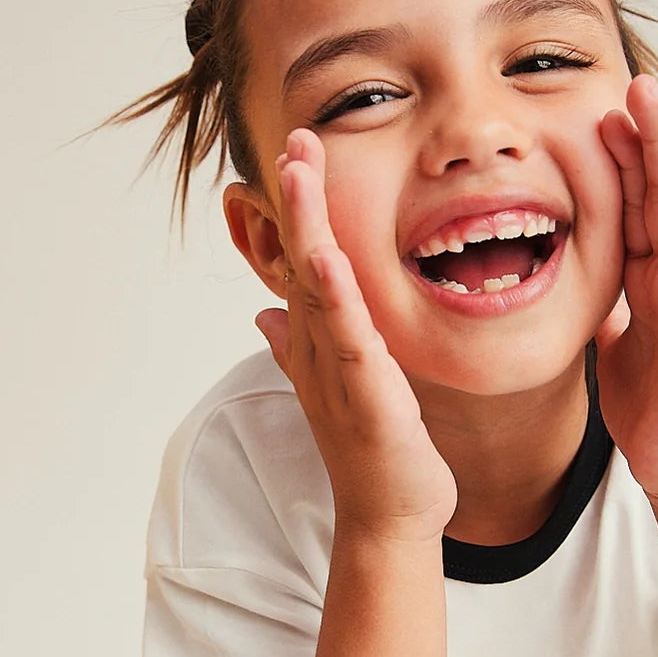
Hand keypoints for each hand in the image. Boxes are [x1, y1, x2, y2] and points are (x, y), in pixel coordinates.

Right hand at [255, 129, 457, 542]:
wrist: (388, 518)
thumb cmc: (375, 456)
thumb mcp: (341, 386)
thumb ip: (303, 344)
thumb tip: (269, 312)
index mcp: (319, 342)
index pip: (304, 261)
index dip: (299, 208)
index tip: (299, 153)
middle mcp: (318, 349)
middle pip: (302, 259)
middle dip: (297, 198)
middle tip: (295, 138)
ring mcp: (337, 371)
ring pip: (317, 285)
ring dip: (307, 225)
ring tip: (300, 169)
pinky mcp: (366, 395)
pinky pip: (348, 336)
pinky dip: (336, 295)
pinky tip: (329, 255)